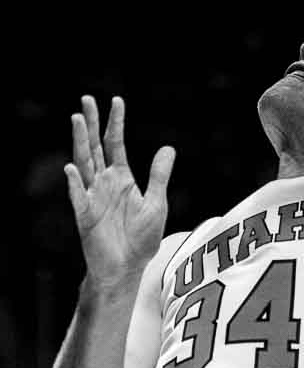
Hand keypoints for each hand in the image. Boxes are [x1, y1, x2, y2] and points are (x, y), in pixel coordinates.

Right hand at [65, 96, 174, 286]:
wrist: (128, 268)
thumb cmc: (141, 237)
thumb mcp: (156, 202)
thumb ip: (159, 175)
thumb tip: (168, 147)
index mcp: (121, 178)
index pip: (116, 143)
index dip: (116, 122)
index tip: (116, 100)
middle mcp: (104, 183)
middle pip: (95, 147)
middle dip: (92, 124)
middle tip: (87, 99)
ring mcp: (92, 198)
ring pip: (84, 164)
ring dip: (80, 143)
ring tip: (78, 119)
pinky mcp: (85, 217)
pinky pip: (78, 197)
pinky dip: (74, 184)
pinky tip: (71, 169)